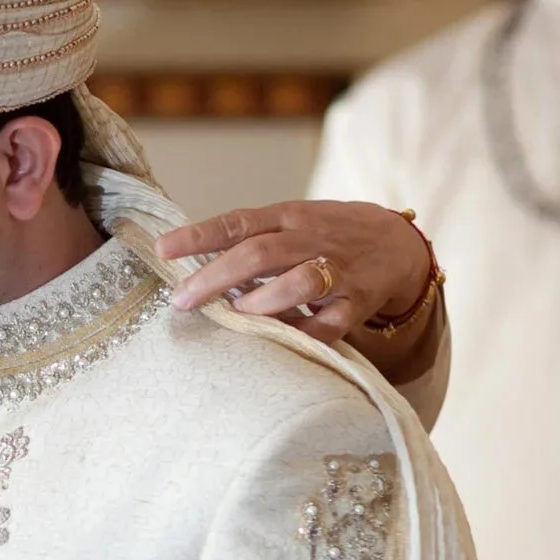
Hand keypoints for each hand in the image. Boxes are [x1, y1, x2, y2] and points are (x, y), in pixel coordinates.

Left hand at [159, 201, 432, 346]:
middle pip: (260, 253)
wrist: (398, 243)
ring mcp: (337, 270)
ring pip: (299, 282)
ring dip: (262, 300)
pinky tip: (282, 342)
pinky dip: (305, 334)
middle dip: (216, 277)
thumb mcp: (291, 224)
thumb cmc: (328, 235)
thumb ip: (249, 240)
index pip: (237, 222)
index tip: (162, 249)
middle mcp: (311, 239)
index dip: (198, 235)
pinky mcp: (358, 301)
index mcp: (288, 217)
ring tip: (235, 315)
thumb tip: (189, 262)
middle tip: (182, 299)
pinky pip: (331, 323)